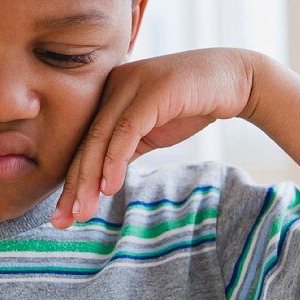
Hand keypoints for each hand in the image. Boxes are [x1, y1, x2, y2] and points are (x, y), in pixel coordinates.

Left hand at [51, 48, 256, 227]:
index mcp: (108, 93)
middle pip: (86, 142)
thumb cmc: (191, 104)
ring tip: (83, 211)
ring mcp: (132, 84)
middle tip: (64, 220)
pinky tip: (110, 186)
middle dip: (74, 185)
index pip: (84, 142)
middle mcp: (114, 84)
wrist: (236, 79)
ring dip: (90, 178)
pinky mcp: (153, 90)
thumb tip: (100, 181)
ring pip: (101, 137)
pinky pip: (127, 129)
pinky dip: (115, 159)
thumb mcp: (151, 131)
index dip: (72, 180)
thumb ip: (125, 148)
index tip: (63, 215)